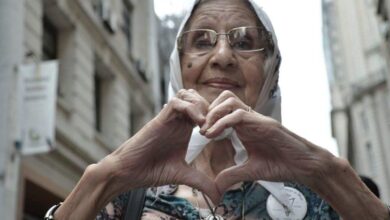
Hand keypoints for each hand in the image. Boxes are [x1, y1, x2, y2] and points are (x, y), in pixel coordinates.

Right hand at [108, 89, 220, 201]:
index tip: (222, 132)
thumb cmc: (152, 171)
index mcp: (185, 129)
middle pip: (196, 97)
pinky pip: (176, 103)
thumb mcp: (184, 175)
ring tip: (205, 124)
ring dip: (200, 105)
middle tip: (214, 125)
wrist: (130, 172)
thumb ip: (202, 182)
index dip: (216, 116)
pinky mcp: (160, 119)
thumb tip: (219, 196)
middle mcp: (178, 120)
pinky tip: (197, 124)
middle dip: (210, 107)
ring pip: (187, 95)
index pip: (203, 109)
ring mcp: (169, 118)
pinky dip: (190, 108)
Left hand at [200, 91, 333, 193]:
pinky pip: (239, 115)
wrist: (305, 166)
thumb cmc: (281, 165)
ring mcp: (258, 119)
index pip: (223, 109)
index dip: (209, 117)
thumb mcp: (251, 170)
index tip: (200, 132)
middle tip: (201, 128)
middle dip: (209, 110)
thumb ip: (233, 174)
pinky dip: (222, 122)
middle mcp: (250, 118)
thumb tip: (216, 184)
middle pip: (224, 98)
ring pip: (230, 101)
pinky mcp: (265, 124)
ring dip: (214, 113)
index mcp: (246, 126)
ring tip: (206, 130)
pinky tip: (214, 134)